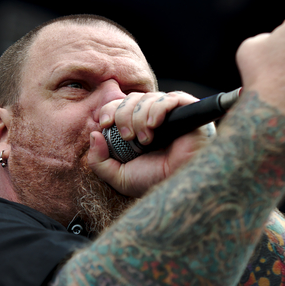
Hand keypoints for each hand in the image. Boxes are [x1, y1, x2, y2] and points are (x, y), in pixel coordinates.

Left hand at [88, 91, 211, 196]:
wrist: (179, 188)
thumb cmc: (153, 183)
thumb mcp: (118, 177)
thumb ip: (98, 160)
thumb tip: (94, 134)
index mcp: (140, 127)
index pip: (121, 104)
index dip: (110, 109)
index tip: (104, 123)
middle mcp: (157, 118)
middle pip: (133, 98)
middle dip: (124, 115)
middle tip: (127, 136)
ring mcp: (174, 114)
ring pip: (150, 98)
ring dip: (140, 117)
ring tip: (145, 140)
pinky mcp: (190, 112)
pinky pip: (172, 98)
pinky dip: (157, 109)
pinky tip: (153, 126)